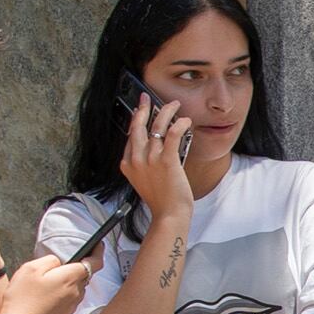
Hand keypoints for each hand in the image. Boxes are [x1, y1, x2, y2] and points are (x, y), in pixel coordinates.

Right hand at [0, 254, 92, 313]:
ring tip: (45, 287)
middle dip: (74, 271)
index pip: (94, 263)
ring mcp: (72, 308)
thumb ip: (50, 261)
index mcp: (70, 278)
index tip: (98, 246)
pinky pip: (67, 304)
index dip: (98, 252)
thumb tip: (59, 263)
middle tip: (55, 269)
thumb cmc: (22, 297)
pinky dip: (60, 300)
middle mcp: (76, 293)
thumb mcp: (31, 268)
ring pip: (75, 291)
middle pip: (82, 277)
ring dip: (66, 286)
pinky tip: (44, 301)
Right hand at [120, 95, 196, 222]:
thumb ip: (143, 165)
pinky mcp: (167, 161)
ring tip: (173, 105)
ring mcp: (150, 159)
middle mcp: (136, 159)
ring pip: (157, 126)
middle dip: (142, 108)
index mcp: (128, 164)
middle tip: (147, 98)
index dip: (136, 121)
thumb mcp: (143, 181)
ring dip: (166, 112)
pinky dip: (179, 124)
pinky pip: (173, 135)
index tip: (140, 112)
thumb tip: (152, 150)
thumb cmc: (160, 201)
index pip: (130, 136)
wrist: (168, 215)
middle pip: (137, 126)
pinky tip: (185, 120)